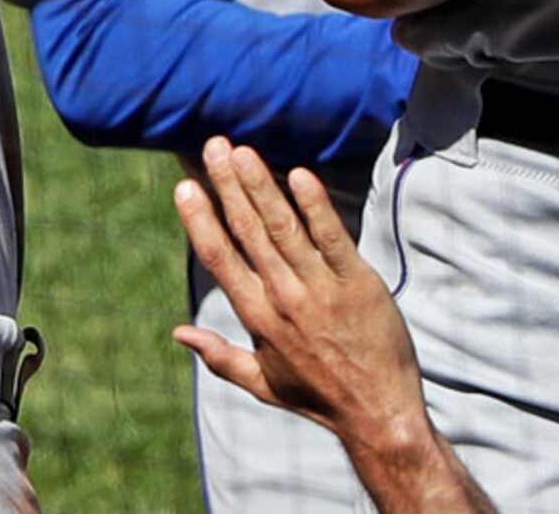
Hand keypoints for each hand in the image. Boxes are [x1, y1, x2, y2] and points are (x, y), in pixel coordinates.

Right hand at [174, 138, 422, 434]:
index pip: (221, 259)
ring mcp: (321, 289)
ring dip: (262, 186)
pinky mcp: (358, 281)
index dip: (201, 220)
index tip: (185, 186)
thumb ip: (219, 355)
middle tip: (212, 146)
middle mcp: (284, 299)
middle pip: (248, 232)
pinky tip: (300, 176)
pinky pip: (333, 237)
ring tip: (242, 152)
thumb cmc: (319, 395)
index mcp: (258, 319)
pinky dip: (316, 206)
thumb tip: (179, 332)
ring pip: (284, 228)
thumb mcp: (262, 382)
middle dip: (228, 186)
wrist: (378, 412)